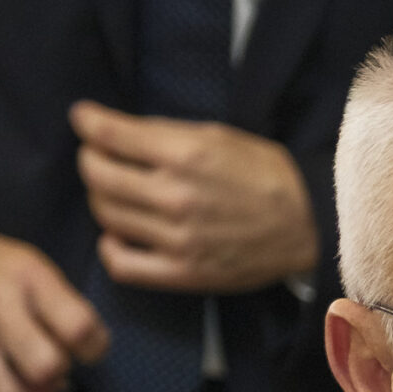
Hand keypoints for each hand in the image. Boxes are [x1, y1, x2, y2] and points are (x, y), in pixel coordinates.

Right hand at [0, 212, 108, 391]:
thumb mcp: (27, 267)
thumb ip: (56, 309)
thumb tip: (76, 364)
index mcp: (29, 273)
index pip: (80, 327)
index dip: (94, 350)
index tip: (87, 351)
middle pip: (50, 364)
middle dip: (61, 375)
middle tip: (55, 368)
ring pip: (17, 390)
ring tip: (36, 389)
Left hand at [71, 101, 319, 293]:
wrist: (309, 225)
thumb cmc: (265, 176)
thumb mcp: (220, 137)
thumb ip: (164, 133)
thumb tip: (111, 127)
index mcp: (187, 155)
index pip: (109, 135)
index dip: (87, 122)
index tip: (83, 119)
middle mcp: (177, 197)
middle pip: (97, 175)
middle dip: (91, 159)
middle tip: (99, 156)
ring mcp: (178, 239)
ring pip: (105, 215)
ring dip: (102, 199)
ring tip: (118, 193)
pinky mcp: (184, 272)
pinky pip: (122, 264)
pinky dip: (111, 247)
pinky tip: (121, 235)